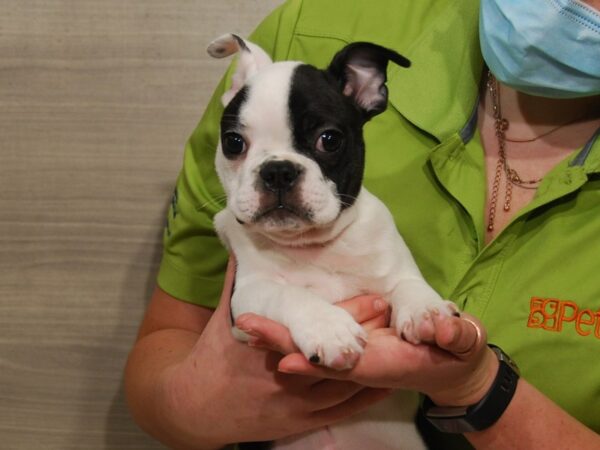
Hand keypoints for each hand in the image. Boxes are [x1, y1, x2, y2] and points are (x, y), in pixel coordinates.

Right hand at [162, 259, 391, 446]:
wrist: (196, 408)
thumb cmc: (214, 355)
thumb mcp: (226, 314)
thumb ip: (239, 276)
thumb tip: (241, 234)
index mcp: (266, 343)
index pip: (316, 324)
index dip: (348, 311)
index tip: (376, 297)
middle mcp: (281, 374)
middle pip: (334, 354)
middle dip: (365, 333)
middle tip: (393, 313)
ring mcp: (292, 402)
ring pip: (342, 383)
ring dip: (370, 364)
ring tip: (397, 343)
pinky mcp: (299, 422)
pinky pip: (340, 410)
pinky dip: (364, 397)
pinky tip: (386, 384)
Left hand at [240, 301, 498, 407]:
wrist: (450, 365)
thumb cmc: (454, 350)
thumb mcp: (460, 341)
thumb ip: (455, 334)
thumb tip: (444, 331)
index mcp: (379, 363)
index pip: (341, 367)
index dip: (314, 363)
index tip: (284, 359)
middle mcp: (357, 363)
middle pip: (314, 358)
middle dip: (281, 344)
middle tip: (246, 328)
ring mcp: (349, 358)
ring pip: (308, 350)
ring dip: (278, 339)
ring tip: (244, 323)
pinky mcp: (348, 350)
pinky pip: (314, 344)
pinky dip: (291, 333)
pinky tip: (268, 320)